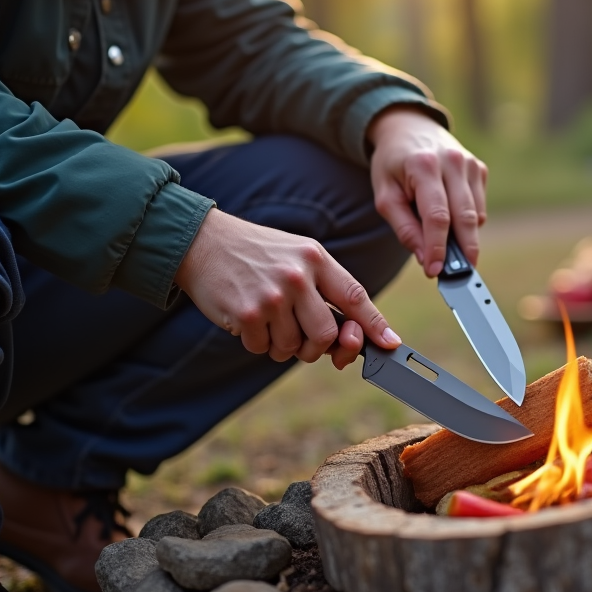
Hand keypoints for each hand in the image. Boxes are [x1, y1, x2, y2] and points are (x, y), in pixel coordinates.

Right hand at [174, 208, 401, 367]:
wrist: (202, 242)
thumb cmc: (257, 254)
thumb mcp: (297, 255)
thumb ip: (324, 289)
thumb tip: (352, 335)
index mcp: (315, 258)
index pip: (354, 296)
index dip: (374, 325)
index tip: (389, 344)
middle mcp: (297, 276)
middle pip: (326, 335)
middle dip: (316, 346)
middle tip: (302, 338)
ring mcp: (272, 296)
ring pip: (294, 348)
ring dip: (283, 345)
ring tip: (268, 318)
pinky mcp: (247, 314)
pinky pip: (264, 349)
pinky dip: (258, 343)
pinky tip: (248, 318)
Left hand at [368, 106, 487, 276]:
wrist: (408, 126)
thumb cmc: (392, 164)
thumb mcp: (385, 195)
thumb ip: (404, 228)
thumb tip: (425, 258)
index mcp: (423, 166)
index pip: (437, 217)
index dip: (438, 248)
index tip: (435, 272)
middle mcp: (452, 162)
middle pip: (464, 218)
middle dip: (463, 252)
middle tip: (458, 276)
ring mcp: (470, 164)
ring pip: (476, 215)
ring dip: (466, 240)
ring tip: (450, 252)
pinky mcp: (479, 169)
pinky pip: (479, 207)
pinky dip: (468, 223)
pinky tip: (452, 222)